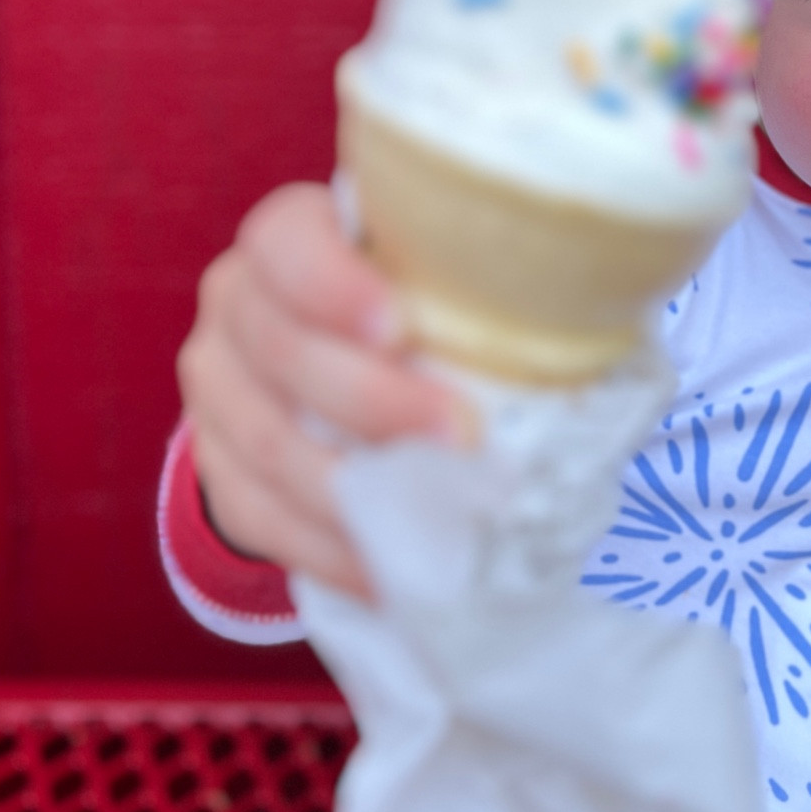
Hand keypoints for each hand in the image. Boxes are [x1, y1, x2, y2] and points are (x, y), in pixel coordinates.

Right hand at [176, 183, 478, 598]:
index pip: (285, 243)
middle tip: (460, 435)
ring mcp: (216, 393)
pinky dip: (327, 551)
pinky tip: (387, 571)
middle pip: (281, 350)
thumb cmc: (413, 308)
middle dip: (371, 398)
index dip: (333, 283)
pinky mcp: (216, 472)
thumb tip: (595, 308)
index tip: (402, 326)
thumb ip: (479, 280)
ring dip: (353, 487)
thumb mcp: (434, 274)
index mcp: (287, 240)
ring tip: (436, 515)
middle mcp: (235, 306)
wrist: (324, 374)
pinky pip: (258, 518)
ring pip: (266, 443)